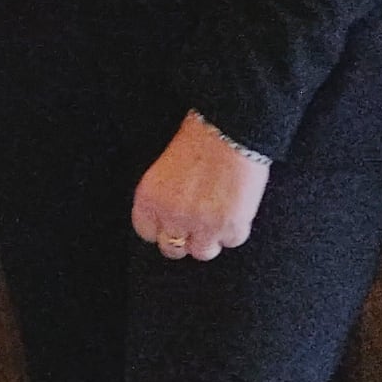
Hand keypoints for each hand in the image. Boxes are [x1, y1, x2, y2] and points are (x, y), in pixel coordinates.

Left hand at [130, 110, 268, 261]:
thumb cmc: (197, 137)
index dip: (161, 227)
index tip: (171, 221)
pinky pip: (231, 241)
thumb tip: (168, 218)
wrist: (230, 129)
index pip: (146, 232)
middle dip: (183, 237)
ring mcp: (203, 225)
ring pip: (202, 252)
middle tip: (195, 224)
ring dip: (209, 239)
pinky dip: (234, 229)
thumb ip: (161, 197)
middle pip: (172, 248)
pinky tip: (235, 210)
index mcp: (149, 199)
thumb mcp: (163, 166)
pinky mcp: (232, 226)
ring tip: (215, 221)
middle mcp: (172, 216)